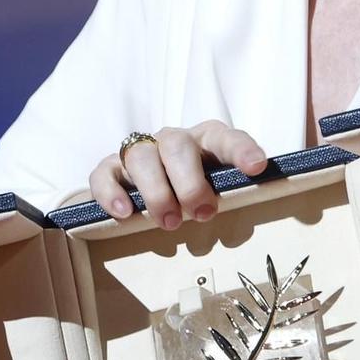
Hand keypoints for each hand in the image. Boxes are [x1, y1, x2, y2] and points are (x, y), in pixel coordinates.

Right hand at [90, 121, 266, 228]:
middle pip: (176, 146)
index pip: (225, 137)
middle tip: (202, 213)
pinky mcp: (111, 167)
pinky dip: (111, 193)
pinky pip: (103, 173)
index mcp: (205, 140)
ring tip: (170, 222)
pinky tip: (124, 213)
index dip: (241, 150)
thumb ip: (230, 193)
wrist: (157, 182)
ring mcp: (140, 151)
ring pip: (140, 157)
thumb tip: (243, 220)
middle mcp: (172, 140)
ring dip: (156, 192)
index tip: (256, 168)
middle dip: (189, 182)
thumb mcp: (218, 188)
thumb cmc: (195, 189)